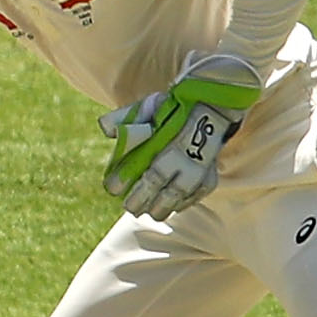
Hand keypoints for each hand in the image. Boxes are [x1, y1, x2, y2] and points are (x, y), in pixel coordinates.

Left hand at [100, 81, 245, 219]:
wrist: (212, 104)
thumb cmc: (174, 108)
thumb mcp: (150, 105)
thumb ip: (126, 116)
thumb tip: (105, 128)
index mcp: (171, 141)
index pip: (146, 168)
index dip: (126, 179)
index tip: (111, 187)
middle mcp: (188, 156)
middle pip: (161, 185)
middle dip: (142, 198)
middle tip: (129, 207)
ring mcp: (202, 167)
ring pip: (180, 194)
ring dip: (163, 206)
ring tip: (148, 212)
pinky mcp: (212, 172)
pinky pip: (198, 194)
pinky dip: (184, 203)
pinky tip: (171, 207)